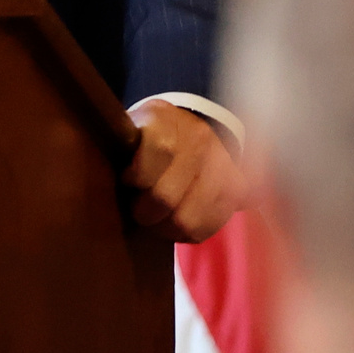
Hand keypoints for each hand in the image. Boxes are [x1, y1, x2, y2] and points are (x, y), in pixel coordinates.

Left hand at [123, 101, 243, 241]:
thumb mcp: (128, 130)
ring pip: (186, 220)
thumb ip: (120, 149)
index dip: (138, 176)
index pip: (158, 152)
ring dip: (166, 228)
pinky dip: (187, 233)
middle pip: (166, 197)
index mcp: (164, 120)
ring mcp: (220, 164)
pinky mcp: (234, 189)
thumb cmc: (147, 138)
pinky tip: (177, 220)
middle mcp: (197, 139)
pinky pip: (206, 227)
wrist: (190, 127)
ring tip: (158, 219)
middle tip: (140, 209)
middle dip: (146, 212)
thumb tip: (119, 178)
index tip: (128, 181)